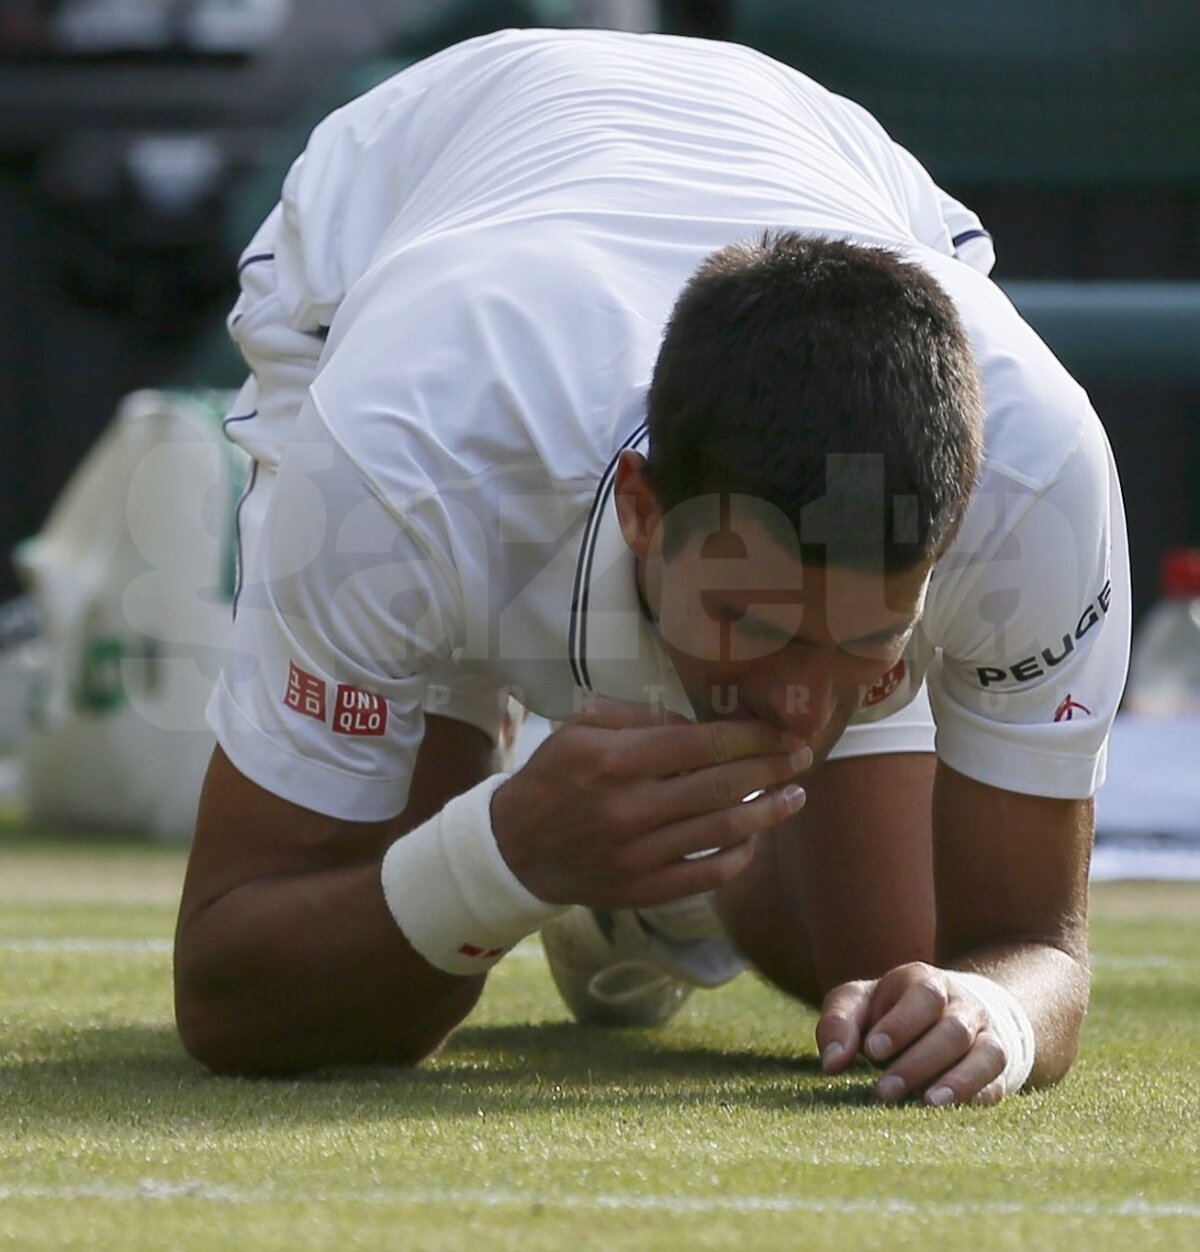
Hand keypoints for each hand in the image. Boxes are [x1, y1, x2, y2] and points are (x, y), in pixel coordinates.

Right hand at [491, 698, 809, 909]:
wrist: (514, 848)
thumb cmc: (553, 778)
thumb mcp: (580, 729)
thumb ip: (638, 717)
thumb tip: (696, 723)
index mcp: (614, 760)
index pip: (702, 744)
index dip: (752, 736)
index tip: (783, 731)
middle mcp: (629, 808)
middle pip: (722, 785)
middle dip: (772, 768)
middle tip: (801, 757)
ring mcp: (637, 856)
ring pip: (723, 831)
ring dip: (769, 812)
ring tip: (796, 797)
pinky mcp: (641, 891)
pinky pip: (707, 875)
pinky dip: (740, 856)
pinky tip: (756, 838)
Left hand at [816, 962, 1010, 1106]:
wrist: (947, 1012)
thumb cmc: (887, 1011)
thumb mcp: (857, 1003)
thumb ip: (838, 1023)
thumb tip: (832, 1063)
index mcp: (925, 982)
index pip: (923, 996)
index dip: (901, 1024)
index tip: (872, 1051)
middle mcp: (963, 1006)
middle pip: (953, 1030)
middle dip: (919, 1062)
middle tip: (884, 1091)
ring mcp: (986, 1036)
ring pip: (986, 1055)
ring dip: (957, 1082)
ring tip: (926, 1105)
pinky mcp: (998, 1070)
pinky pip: (998, 1082)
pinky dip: (981, 1096)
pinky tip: (956, 1112)